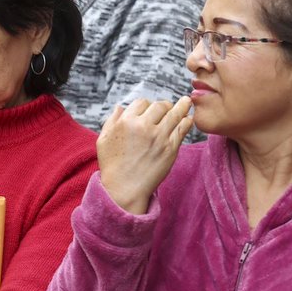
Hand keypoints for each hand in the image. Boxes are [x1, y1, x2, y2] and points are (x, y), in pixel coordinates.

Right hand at [97, 97, 193, 214]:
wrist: (124, 188)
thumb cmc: (112, 165)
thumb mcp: (103, 140)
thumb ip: (111, 121)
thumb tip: (120, 107)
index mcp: (126, 122)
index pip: (142, 102)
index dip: (146, 105)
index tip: (149, 109)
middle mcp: (144, 126)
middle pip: (160, 105)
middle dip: (163, 105)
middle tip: (167, 107)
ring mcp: (159, 137)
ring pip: (175, 114)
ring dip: (181, 106)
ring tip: (186, 101)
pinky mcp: (171, 148)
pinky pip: (183, 129)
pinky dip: (186, 121)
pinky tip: (188, 118)